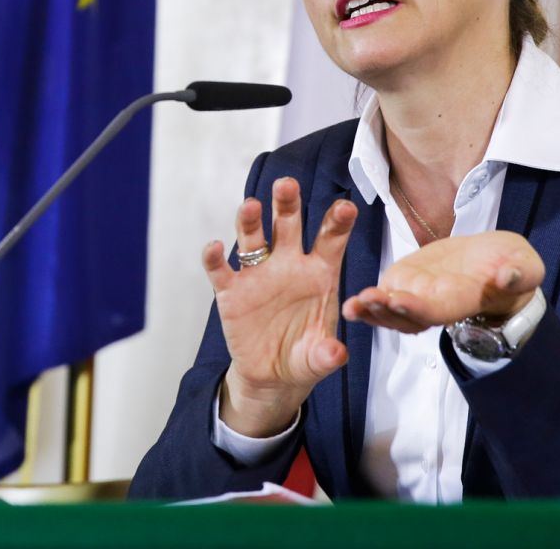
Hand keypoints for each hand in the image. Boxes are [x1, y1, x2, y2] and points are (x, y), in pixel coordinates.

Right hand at [205, 177, 356, 437]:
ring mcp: (257, 275)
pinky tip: (214, 248)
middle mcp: (287, 265)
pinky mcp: (231, 291)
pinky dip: (214, 259)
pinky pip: (220, 271)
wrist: (272, 374)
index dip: (337, 223)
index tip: (345, 208)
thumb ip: (327, 354)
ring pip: (253, 239)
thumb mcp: (319, 358)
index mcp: (318, 273)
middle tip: (287, 184)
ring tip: (251, 205)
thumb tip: (336, 354)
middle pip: (287, 225)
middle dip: (287, 204)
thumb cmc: (303, 357)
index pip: (330, 240)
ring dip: (251, 221)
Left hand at [341, 230, 541, 332]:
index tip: (398, 299)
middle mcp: (436, 304)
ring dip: (371, 310)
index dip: (417, 307)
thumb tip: (508, 276)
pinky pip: (385, 295)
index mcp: (462, 300)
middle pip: (407, 315)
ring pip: (391, 310)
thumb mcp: (525, 267)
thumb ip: (518, 273)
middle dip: (385, 311)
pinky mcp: (408, 281)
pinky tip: (351, 301)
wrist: (497, 261)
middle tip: (365, 301)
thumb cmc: (512, 266)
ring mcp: (419, 294)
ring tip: (352, 305)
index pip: (437, 310)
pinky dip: (369, 302)